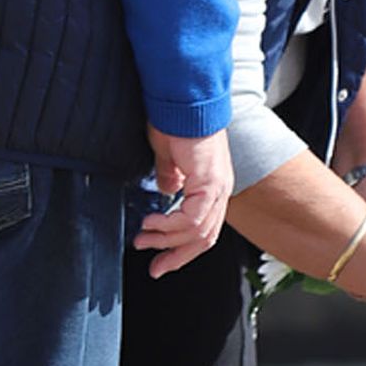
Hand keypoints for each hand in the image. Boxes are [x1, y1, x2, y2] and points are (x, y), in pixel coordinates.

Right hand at [134, 127, 233, 276]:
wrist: (182, 100)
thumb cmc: (175, 119)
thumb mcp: (170, 156)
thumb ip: (170, 176)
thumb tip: (167, 192)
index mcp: (214, 185)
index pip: (203, 229)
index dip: (182, 248)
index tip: (160, 261)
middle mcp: (221, 189)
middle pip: (204, 238)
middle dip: (176, 255)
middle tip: (154, 266)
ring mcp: (218, 186)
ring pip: (197, 232)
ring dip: (167, 240)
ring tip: (144, 238)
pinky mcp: (209, 182)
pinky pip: (191, 218)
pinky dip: (170, 226)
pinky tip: (152, 223)